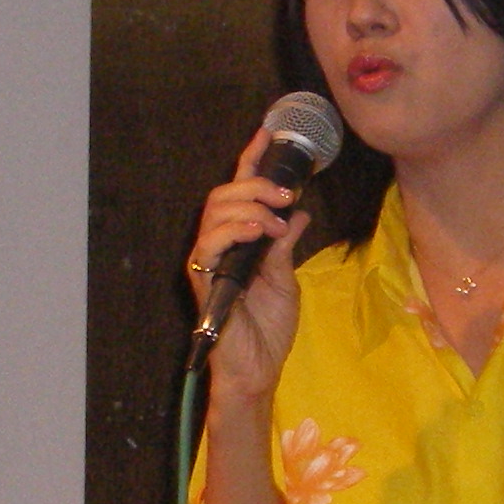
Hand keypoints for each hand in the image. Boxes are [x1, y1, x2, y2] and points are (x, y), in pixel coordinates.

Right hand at [188, 124, 313, 395]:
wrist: (257, 369)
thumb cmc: (267, 330)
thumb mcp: (285, 278)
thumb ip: (286, 245)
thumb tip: (300, 211)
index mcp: (239, 241)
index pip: (241, 193)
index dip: (252, 162)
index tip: (269, 133)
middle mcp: (219, 246)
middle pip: (224, 195)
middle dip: (256, 184)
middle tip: (286, 193)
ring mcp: (208, 261)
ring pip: (216, 212)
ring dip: (250, 207)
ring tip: (276, 218)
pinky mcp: (203, 279)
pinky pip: (209, 244)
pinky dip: (234, 231)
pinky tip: (258, 232)